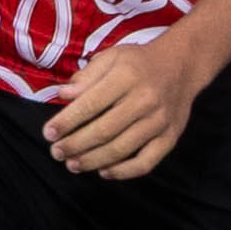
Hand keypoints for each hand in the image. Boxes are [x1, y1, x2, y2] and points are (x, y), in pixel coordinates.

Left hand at [43, 37, 204, 183]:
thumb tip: (62, 95)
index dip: (67, 122)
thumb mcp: (111, 57)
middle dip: (75, 145)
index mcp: (127, 76)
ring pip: (122, 149)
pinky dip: (124, 172)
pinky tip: (104, 172)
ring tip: (72, 164)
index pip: (91, 104)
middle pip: (104, 130)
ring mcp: (160, 121)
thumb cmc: (139, 62)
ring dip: (93, 160)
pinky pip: (146, 162)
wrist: (182, 65)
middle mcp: (145, 100)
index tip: (48, 133)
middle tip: (56, 153)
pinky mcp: (171, 137)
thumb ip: (87, 76)